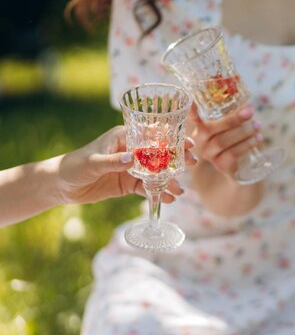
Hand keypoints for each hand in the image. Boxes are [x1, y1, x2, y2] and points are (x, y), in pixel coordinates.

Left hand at [56, 126, 197, 204]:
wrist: (61, 186)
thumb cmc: (74, 166)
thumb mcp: (92, 163)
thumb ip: (112, 162)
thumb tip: (133, 160)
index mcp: (125, 137)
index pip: (153, 135)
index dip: (172, 138)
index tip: (188, 143)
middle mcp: (132, 151)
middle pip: (160, 153)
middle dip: (177, 159)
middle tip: (193, 164)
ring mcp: (132, 168)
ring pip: (157, 172)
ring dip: (170, 180)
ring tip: (180, 191)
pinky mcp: (129, 184)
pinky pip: (148, 188)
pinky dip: (158, 193)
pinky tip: (169, 199)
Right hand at [189, 104, 261, 180]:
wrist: (239, 165)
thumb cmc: (234, 137)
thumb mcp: (232, 124)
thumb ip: (235, 114)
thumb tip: (248, 106)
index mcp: (200, 126)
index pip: (192, 118)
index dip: (191, 112)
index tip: (192, 102)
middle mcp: (199, 141)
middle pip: (211, 129)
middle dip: (233, 119)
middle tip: (250, 112)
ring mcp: (208, 154)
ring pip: (222, 141)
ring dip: (243, 132)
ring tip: (257, 125)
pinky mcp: (220, 165)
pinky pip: (232, 154)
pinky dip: (247, 144)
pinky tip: (258, 138)